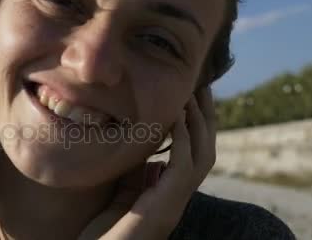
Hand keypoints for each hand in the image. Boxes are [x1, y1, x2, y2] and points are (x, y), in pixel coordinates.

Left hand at [80, 87, 216, 239]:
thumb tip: (146, 151)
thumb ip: (138, 173)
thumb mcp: (123, 193)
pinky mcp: (163, 208)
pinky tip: (176, 118)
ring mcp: (174, 204)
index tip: (191, 94)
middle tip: (203, 85)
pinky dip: (181, 140)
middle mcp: (178, 197)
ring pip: (202, 156)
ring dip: (199, 123)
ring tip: (192, 95)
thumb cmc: (105, 231)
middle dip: (206, 116)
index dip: (196, 123)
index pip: (193, 152)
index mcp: (170, 193)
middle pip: (206, 149)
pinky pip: (182, 167)